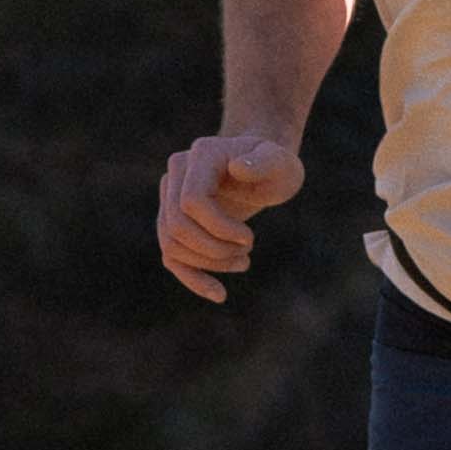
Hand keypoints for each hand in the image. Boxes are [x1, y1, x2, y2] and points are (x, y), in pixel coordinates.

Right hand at [159, 131, 305, 302]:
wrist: (263, 170)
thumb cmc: (276, 167)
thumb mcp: (282, 163)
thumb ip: (266, 162)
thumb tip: (237, 168)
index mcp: (201, 155)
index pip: (191, 201)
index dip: (218, 228)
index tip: (249, 240)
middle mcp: (177, 173)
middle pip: (177, 225)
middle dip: (214, 249)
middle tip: (247, 253)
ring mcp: (169, 197)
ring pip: (171, 243)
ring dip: (208, 263)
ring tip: (243, 263)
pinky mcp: (171, 219)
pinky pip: (171, 255)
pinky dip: (192, 278)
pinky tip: (219, 294)